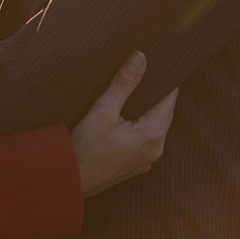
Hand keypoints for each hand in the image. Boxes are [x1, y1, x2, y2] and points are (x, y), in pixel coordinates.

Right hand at [70, 51, 177, 197]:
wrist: (70, 181)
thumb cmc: (86, 148)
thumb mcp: (104, 111)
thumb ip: (124, 83)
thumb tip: (141, 57)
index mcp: (153, 135)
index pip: (169, 99)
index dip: (165, 79)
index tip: (161, 61)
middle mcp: (155, 150)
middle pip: (163, 112)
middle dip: (155, 91)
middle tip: (146, 68)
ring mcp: (146, 159)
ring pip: (153, 125)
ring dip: (146, 107)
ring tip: (134, 86)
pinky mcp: (134, 164)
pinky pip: (144, 136)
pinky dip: (139, 122)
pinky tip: (124, 113)